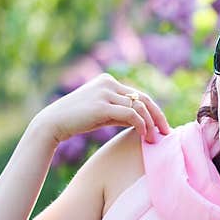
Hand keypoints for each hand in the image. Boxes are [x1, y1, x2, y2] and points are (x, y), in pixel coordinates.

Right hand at [35, 73, 170, 143]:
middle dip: (158, 116)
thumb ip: (120, 112)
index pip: (138, 94)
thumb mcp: (102, 113)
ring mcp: (105, 93)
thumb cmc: (77, 121)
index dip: (153, 110)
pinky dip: (142, 125)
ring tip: (154, 138)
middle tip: (167, 132)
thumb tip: (142, 122)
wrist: (52, 123)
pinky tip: (144, 136)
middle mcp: (108, 83)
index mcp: (108, 81)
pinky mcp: (102, 106)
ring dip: (150, 123)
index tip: (161, 125)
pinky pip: (131, 114)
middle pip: (143, 98)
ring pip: (139, 106)